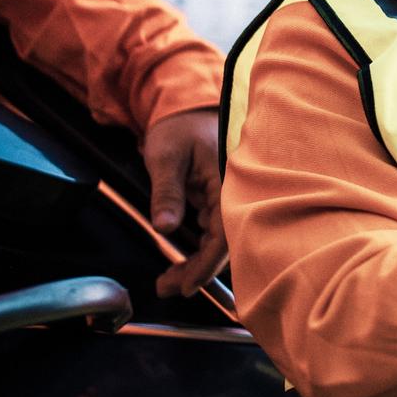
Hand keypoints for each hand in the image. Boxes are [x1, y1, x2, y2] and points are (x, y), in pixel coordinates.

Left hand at [142, 108, 226, 297]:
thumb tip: (164, 227)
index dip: (209, 262)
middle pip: (224, 241)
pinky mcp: (217, 198)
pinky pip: (213, 231)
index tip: (189, 284)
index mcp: (228, 179)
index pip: (225, 229)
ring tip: (168, 281)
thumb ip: (167, 192)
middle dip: (198, 270)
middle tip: (167, 288)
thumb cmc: (177, 128)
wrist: (185, 108)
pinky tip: (180, 262)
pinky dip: (197, 250)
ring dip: (196, 263)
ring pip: (218, 239)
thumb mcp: (165, 157)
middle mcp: (233, 190)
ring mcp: (226, 195)